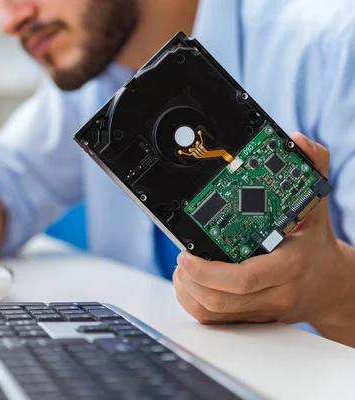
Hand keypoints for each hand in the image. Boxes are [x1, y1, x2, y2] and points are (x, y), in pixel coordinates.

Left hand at [173, 133, 354, 343]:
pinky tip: (190, 283)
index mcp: (288, 265)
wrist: (332, 287)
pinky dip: (194, 303)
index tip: (187, 253)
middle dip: (191, 279)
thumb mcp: (317, 205)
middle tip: (181, 257)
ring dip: (188, 291)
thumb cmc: (315, 245)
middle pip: (221, 298)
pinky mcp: (250, 317)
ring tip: (182, 268)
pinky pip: (215, 320)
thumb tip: (297, 141)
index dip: (209, 271)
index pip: (245, 277)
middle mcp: (274, 291)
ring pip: (213, 312)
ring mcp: (260, 308)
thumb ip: (313, 169)